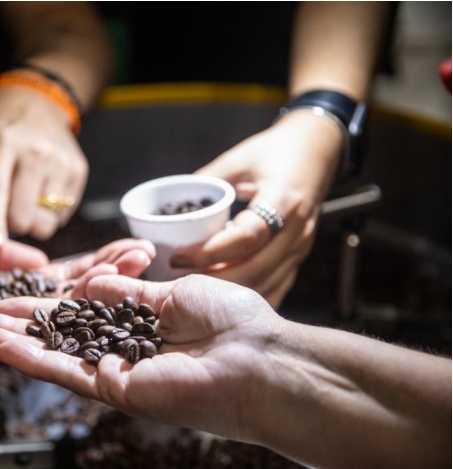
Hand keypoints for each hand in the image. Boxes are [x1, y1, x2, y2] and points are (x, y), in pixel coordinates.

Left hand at [0, 87, 87, 248]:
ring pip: (45, 221)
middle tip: (4, 208)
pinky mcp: (78, 171)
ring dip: (31, 222)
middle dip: (9, 224)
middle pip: (22, 216)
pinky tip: (41, 193)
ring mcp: (61, 162)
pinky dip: (49, 214)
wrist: (37, 101)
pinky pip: (62, 216)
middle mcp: (35, 152)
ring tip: (24, 201)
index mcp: (0, 143)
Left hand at [0, 224, 153, 371]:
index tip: (128, 244)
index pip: (63, 272)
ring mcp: (10, 326)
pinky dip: (70, 314)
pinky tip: (101, 294)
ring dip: (104, 288)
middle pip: (74, 291)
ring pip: (66, 310)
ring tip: (139, 264)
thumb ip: (4, 250)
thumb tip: (38, 255)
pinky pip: (38, 330)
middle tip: (147, 252)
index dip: (96, 259)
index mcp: (10, 282)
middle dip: (113, 270)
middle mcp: (16, 305)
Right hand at [0, 274, 279, 440]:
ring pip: (52, 357)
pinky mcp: (113, 390)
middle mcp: (122, 353)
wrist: (259, 358)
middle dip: (20, 325)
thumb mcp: (170, 292)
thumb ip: (126, 292)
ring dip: (11, 344)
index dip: (51, 302)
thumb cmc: (231, 320)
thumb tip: (92, 283)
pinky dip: (27, 357)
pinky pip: (63, 372)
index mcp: (139, 327)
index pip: (84, 314)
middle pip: (60, 338)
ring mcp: (115, 373)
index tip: (20, 289)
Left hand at [172, 110, 343, 306]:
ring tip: (193, 291)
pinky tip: (222, 299)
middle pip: (254, 270)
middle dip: (213, 281)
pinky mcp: (298, 258)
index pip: (247, 237)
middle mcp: (296, 230)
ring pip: (264, 284)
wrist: (316, 151)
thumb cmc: (273, 152)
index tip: (179, 257)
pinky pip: (273, 287)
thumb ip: (205, 183)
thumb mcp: (236, 160)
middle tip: (178, 281)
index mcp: (282, 201)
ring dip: (227, 292)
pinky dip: (246, 295)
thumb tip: (169, 207)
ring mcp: (300, 248)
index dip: (210, 252)